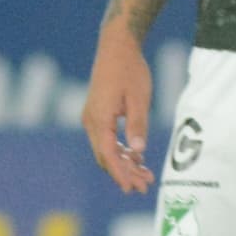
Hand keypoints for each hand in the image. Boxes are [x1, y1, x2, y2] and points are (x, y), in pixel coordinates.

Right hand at [83, 22, 159, 194]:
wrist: (117, 46)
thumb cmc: (130, 70)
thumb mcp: (139, 98)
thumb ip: (137, 125)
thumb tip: (138, 151)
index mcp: (99, 119)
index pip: (108, 155)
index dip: (120, 174)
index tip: (131, 188)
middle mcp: (91, 121)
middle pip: (105, 156)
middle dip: (124, 173)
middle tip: (145, 186)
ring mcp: (92, 118)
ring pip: (106, 150)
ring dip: (123, 164)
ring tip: (145, 175)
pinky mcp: (97, 114)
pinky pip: (106, 140)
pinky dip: (120, 151)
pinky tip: (137, 157)